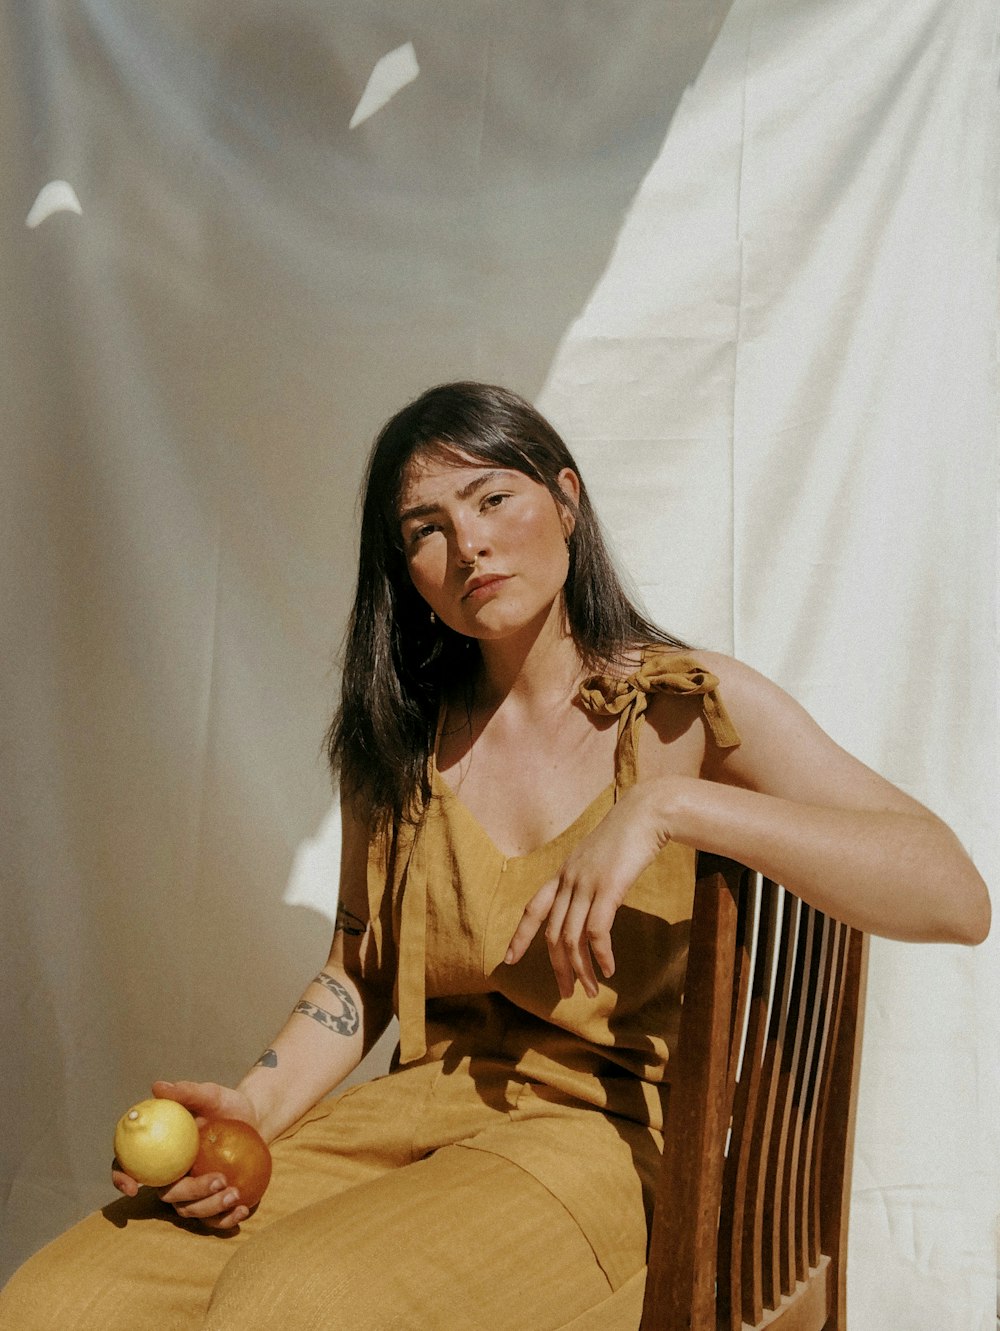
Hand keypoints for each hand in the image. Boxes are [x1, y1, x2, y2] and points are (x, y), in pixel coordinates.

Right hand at [112, 1080, 260, 1229]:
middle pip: (167, 1194)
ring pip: (189, 1211)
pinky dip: (227, 1220)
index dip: (122, 1179)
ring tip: (236, 1191)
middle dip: (191, 1192)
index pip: (129, 1166)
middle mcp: (170, 1176)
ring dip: (211, 1206)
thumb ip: (187, 1092)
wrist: (254, 1120)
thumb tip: (158, 1087)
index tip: (133, 1187)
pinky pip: (214, 1220)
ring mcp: (190, 1193)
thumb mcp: (210, 1095)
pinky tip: (243, 1208)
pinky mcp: (211, 1204)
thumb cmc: (225, 1106)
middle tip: (220, 1179)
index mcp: (159, 1151)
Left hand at [504, 781, 673, 998]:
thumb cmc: (628, 835)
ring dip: (580, 969)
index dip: (520, 936)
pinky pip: (596, 931)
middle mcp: (568, 880)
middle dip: (557, 967)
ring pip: (571, 937)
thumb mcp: (599, 858)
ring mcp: (586, 884)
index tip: (508, 959)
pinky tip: (609, 969)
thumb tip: (591, 904)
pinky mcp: (608, 888)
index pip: (533, 908)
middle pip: (552, 933)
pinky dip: (601, 954)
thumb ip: (589, 879)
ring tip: (590, 990)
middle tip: (567, 993)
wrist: (647, 812)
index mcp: (563, 873)